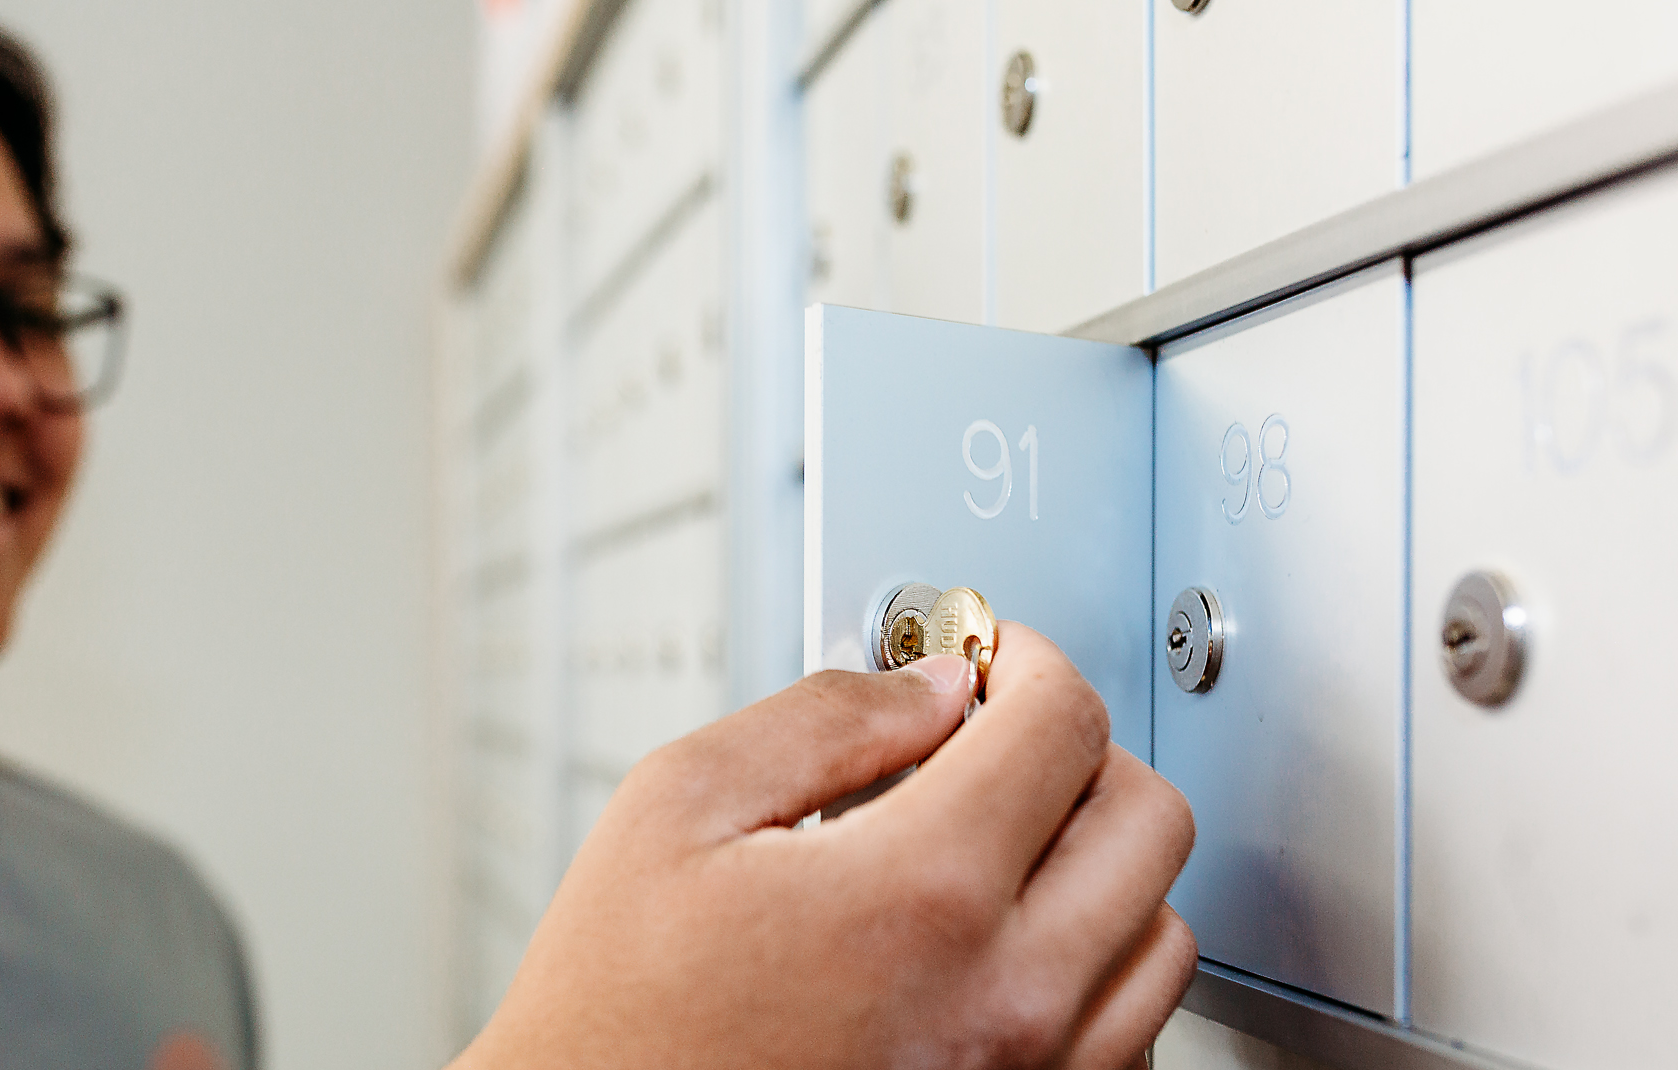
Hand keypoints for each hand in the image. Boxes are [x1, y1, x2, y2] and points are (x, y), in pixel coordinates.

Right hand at [455, 622, 1196, 1069]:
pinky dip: (1094, 965)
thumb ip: (823, 720)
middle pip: (1150, 819)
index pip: (1063, 726)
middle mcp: (1006, 1001)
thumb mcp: (678, 811)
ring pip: (1162, 931)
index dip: (1029, 660)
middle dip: (1083, 748)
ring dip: (1100, 860)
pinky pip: (1132, 1031)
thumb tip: (933, 683)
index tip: (995, 658)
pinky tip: (1005, 942)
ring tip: (1004, 844)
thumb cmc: (616, 1015)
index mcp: (918, 898)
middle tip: (1005, 738)